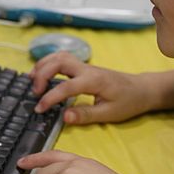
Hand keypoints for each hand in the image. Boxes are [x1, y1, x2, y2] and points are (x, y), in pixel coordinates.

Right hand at [29, 52, 154, 124]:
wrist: (141, 89)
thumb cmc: (128, 102)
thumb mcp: (109, 114)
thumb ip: (85, 115)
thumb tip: (64, 117)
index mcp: (94, 81)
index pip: (66, 86)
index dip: (50, 98)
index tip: (39, 109)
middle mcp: (87, 69)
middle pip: (58, 61)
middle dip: (42, 74)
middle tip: (34, 92)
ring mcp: (85, 66)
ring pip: (59, 56)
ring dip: (43, 65)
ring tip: (32, 80)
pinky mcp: (84, 67)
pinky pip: (63, 59)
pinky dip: (49, 63)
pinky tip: (42, 74)